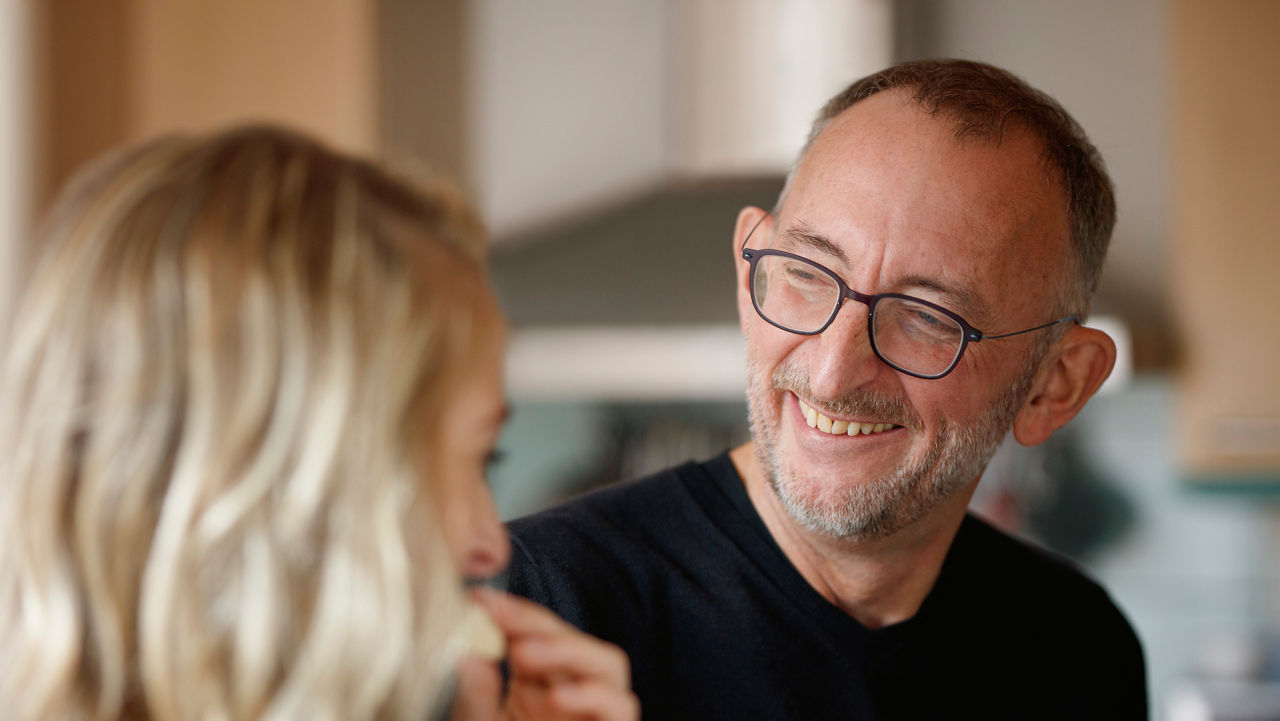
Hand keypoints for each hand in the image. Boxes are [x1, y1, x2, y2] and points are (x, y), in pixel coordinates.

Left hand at [451, 589, 638, 720]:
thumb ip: (475, 696)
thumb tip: (464, 649)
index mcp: (540, 686)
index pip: (536, 634)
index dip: (512, 611)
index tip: (476, 597)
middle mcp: (573, 694)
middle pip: (574, 640)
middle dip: (539, 623)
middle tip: (499, 617)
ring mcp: (597, 715)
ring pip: (609, 663)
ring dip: (569, 650)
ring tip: (525, 654)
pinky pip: (621, 706)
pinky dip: (595, 695)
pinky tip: (559, 696)